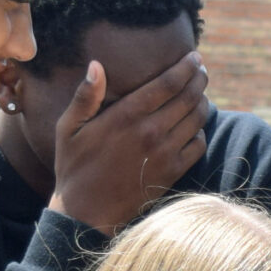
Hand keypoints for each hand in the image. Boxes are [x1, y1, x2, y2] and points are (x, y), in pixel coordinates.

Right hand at [49, 51, 211, 233]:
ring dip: (202, 102)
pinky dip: (200, 132)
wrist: (86, 213)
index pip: (168, 83)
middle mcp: (150, 131)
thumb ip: (85, 96)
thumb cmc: (74, 167)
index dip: (186, 67)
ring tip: (200, 94)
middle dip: (199, 79)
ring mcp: (165, 153)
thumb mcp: (68, 129)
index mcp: (126, 115)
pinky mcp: (173, 173)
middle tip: (202, 71)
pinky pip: (198, 145)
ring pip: (197, 119)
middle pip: (189, 97)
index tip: (194, 57)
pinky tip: (194, 127)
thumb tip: (96, 65)